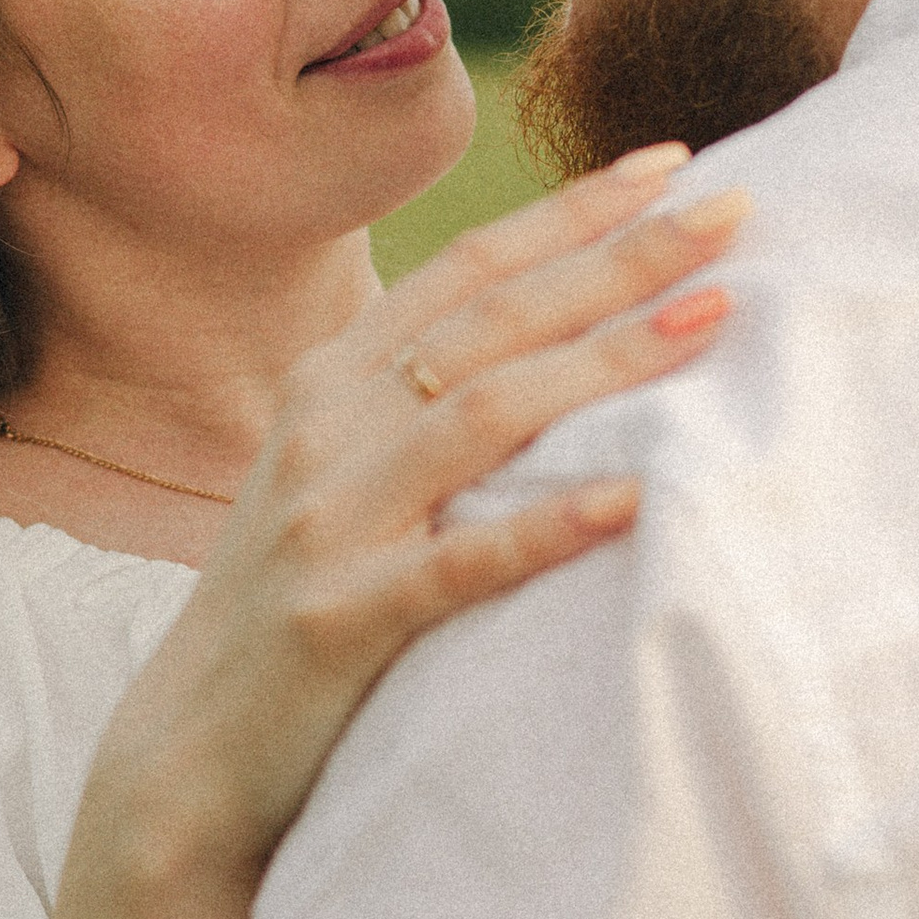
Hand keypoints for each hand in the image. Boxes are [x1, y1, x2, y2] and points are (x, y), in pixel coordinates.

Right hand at [93, 144, 747, 889]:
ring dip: (606, 359)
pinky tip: (635, 496)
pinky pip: (459, 561)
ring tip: (713, 317)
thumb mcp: (340, 480)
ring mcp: (328, 521)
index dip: (570, 210)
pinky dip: (549, 523)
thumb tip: (549, 346)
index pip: (467, 267)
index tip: (675, 161)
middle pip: (492, 317)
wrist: (186, 757)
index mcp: (332, 382)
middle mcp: (327, 429)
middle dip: (618, 255)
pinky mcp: (340, 619)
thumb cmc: (294, 610)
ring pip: (484, 413)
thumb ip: (418, 408)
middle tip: (733, 209)